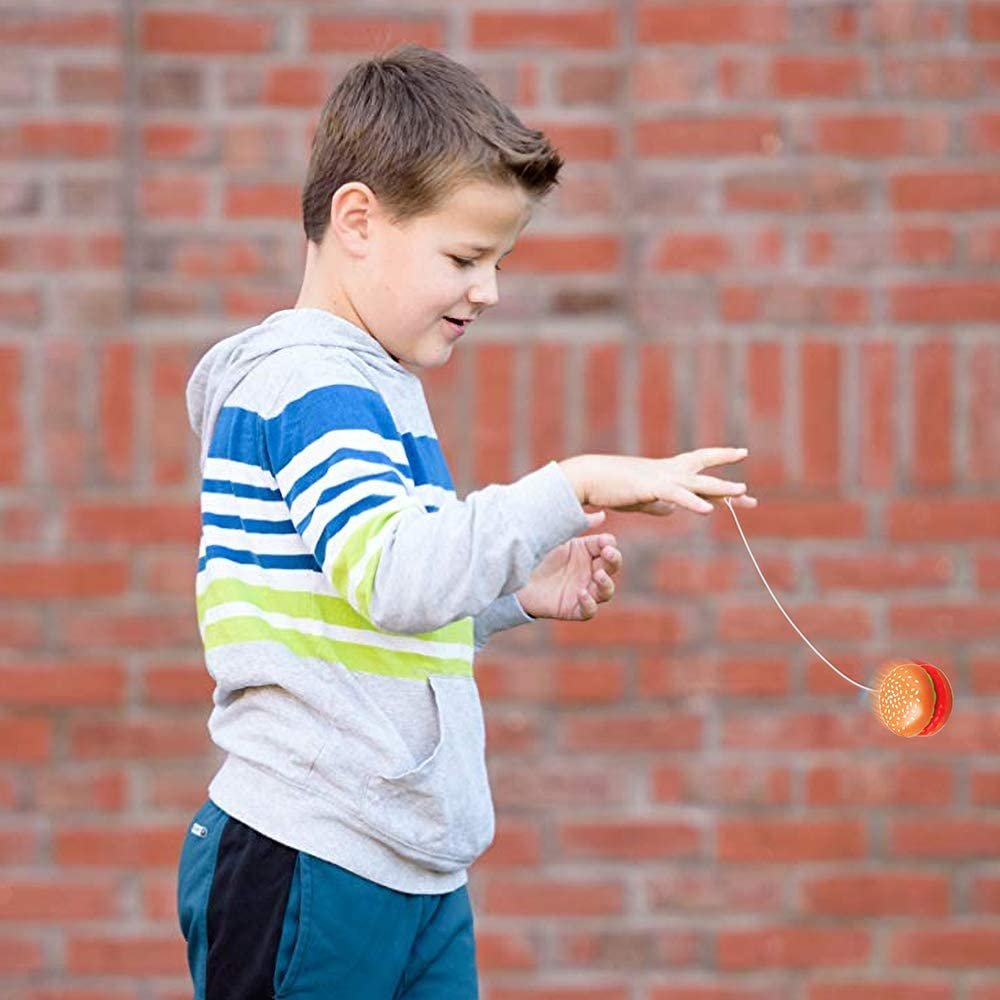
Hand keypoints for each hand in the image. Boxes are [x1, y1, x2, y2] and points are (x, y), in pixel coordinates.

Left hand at [516, 511, 621, 620]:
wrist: (512, 574)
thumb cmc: (534, 552)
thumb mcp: (555, 536)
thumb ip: (577, 525)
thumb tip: (601, 514)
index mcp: (587, 552)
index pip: (608, 547)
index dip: (609, 544)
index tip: (604, 542)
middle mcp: (589, 571)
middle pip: (612, 567)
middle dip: (614, 560)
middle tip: (608, 553)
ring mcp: (583, 590)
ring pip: (606, 591)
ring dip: (606, 583)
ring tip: (598, 575)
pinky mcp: (573, 608)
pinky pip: (589, 610)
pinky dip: (589, 603)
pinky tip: (581, 593)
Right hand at [559, 447, 757, 516]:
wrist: (588, 477)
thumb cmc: (610, 487)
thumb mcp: (640, 499)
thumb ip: (658, 504)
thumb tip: (672, 510)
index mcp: (666, 473)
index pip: (699, 473)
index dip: (720, 472)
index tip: (740, 471)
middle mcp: (668, 472)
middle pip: (705, 477)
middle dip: (728, 487)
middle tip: (750, 497)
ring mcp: (661, 477)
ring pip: (697, 484)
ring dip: (720, 489)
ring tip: (742, 492)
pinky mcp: (650, 487)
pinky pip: (677, 495)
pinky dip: (692, 502)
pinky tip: (708, 510)